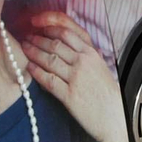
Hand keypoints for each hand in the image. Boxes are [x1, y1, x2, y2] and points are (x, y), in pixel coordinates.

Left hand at [20, 12, 133, 141]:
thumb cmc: (108, 94)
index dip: (50, 25)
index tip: (39, 24)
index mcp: (92, 53)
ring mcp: (76, 78)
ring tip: (25, 48)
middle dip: (38, 39)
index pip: (67, 31)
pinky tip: (29, 68)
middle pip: (55, 44)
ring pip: (49, 59)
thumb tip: (73, 46)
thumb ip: (88, 55)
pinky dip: (37, 72)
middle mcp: (84, 62)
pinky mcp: (69, 95)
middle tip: (27, 37)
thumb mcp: (101, 67)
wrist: (115, 117)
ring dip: (34, 52)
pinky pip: (48, 80)